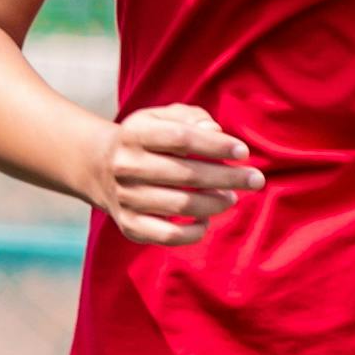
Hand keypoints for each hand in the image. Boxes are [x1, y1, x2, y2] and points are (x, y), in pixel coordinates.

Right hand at [84, 104, 264, 247]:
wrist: (99, 167)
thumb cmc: (146, 139)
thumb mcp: (161, 117)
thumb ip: (191, 117)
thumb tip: (215, 131)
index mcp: (134, 133)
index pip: (180, 138)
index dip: (215, 145)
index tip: (243, 152)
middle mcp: (126, 166)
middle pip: (185, 174)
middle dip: (227, 177)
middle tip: (255, 180)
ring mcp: (125, 198)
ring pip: (180, 205)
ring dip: (215, 203)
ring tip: (232, 197)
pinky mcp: (128, 225)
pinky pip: (166, 236)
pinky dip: (193, 232)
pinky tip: (206, 220)